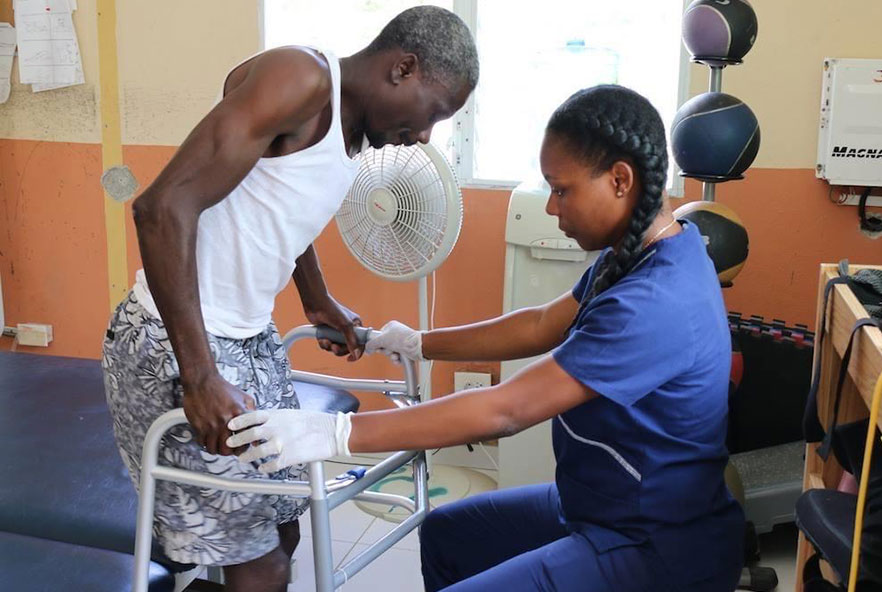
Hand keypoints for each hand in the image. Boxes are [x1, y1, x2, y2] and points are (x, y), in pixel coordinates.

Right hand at [182, 373, 255, 455]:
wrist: (202, 381)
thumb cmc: (223, 389)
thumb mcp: (244, 398)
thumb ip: (253, 412)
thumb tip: (260, 428)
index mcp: (239, 413)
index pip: (246, 438)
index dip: (246, 446)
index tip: (244, 446)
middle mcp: (225, 421)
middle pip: (229, 449)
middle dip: (231, 452)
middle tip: (231, 449)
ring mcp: (211, 424)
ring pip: (215, 449)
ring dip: (218, 450)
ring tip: (220, 446)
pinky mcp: (199, 426)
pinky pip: (202, 443)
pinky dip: (206, 445)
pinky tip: (210, 440)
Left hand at [226, 409, 352, 471]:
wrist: (331, 432)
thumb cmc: (315, 422)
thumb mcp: (292, 414)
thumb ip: (276, 419)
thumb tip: (264, 425)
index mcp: (278, 415)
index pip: (252, 416)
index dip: (239, 421)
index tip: (231, 425)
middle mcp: (277, 428)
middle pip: (250, 434)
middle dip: (237, 440)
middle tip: (231, 444)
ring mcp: (282, 443)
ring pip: (257, 452)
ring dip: (248, 456)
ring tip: (243, 459)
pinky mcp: (289, 457)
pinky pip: (271, 465)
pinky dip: (265, 467)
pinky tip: (262, 468)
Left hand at [304, 295, 363, 360]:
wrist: (315, 304)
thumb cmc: (332, 309)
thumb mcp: (345, 326)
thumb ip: (351, 341)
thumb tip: (356, 354)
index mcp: (356, 326)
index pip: (361, 342)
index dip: (357, 352)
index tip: (351, 358)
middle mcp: (347, 330)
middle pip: (347, 348)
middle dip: (339, 349)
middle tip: (334, 347)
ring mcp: (337, 332)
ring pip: (336, 348)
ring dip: (330, 347)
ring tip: (326, 340)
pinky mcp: (327, 334)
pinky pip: (327, 345)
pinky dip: (324, 344)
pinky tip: (321, 338)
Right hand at [364, 320, 423, 362]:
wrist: (418, 347)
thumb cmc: (403, 339)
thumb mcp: (382, 339)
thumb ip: (372, 343)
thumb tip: (367, 348)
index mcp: (391, 326)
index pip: (378, 336)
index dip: (377, 343)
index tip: (378, 346)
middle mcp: (396, 333)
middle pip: (384, 345)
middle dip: (386, 350)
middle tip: (390, 349)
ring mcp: (401, 342)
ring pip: (390, 352)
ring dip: (391, 356)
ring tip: (396, 355)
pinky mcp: (406, 350)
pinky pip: (397, 357)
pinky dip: (397, 359)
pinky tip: (399, 359)